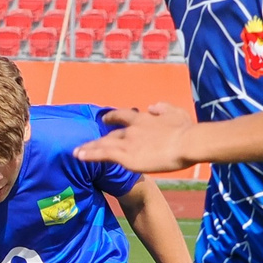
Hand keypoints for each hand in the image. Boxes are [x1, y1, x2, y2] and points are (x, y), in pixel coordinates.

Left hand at [76, 101, 195, 173]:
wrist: (186, 142)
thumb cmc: (186, 130)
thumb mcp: (177, 113)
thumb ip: (163, 108)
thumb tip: (152, 106)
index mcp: (144, 119)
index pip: (123, 116)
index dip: (113, 117)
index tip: (105, 118)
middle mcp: (132, 129)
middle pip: (110, 133)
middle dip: (98, 137)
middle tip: (87, 141)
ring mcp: (127, 142)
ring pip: (103, 144)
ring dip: (88, 147)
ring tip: (76, 151)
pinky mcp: (126, 156)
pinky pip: (102, 155)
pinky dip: (89, 154)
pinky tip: (79, 156)